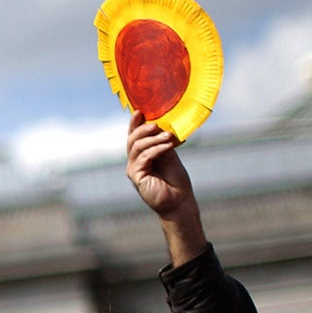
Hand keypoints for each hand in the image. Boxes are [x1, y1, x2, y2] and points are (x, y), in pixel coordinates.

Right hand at [125, 112, 207, 266]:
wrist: (179, 201)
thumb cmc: (176, 179)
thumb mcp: (169, 154)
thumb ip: (162, 141)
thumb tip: (163, 123)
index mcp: (141, 155)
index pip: (134, 136)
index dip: (134, 123)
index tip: (140, 111)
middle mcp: (134, 162)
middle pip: (132, 140)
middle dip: (142, 129)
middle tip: (156, 123)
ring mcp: (134, 170)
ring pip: (137, 147)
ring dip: (153, 138)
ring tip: (167, 135)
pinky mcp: (137, 177)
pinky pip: (143, 158)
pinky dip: (156, 149)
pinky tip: (168, 145)